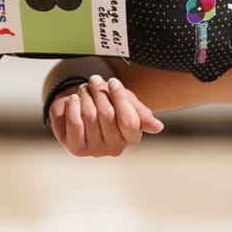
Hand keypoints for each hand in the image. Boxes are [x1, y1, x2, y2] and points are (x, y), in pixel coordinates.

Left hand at [49, 74, 163, 156]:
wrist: (82, 104)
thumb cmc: (109, 103)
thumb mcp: (128, 103)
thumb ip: (142, 114)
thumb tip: (158, 127)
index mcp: (132, 138)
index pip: (130, 120)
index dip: (120, 98)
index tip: (113, 82)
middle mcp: (115, 148)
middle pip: (107, 116)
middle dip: (100, 93)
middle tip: (94, 80)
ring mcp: (95, 150)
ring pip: (89, 116)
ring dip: (85, 97)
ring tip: (84, 89)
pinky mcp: (76, 148)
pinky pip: (74, 124)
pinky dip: (73, 106)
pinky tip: (74, 99)